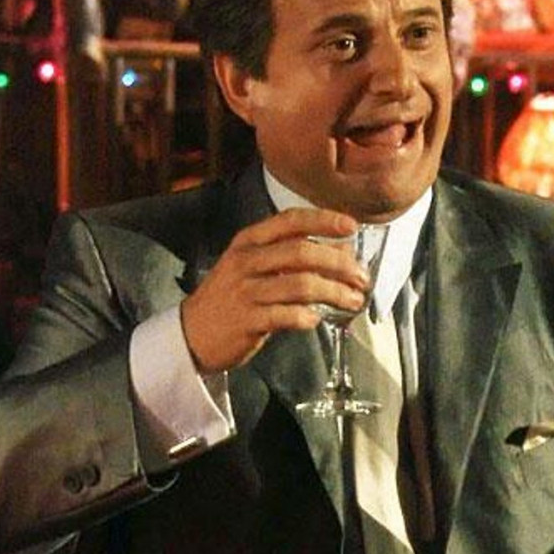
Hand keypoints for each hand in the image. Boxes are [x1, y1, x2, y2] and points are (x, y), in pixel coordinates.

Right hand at [180, 208, 371, 371]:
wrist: (191, 333)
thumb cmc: (233, 297)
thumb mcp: (257, 267)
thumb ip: (295, 256)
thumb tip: (343, 251)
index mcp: (249, 241)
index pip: (291, 221)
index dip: (323, 220)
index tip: (351, 226)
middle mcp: (246, 261)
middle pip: (301, 253)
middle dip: (339, 264)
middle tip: (361, 278)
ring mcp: (245, 290)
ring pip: (299, 285)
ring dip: (333, 293)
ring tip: (353, 301)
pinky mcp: (246, 320)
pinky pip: (284, 315)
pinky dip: (306, 316)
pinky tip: (318, 319)